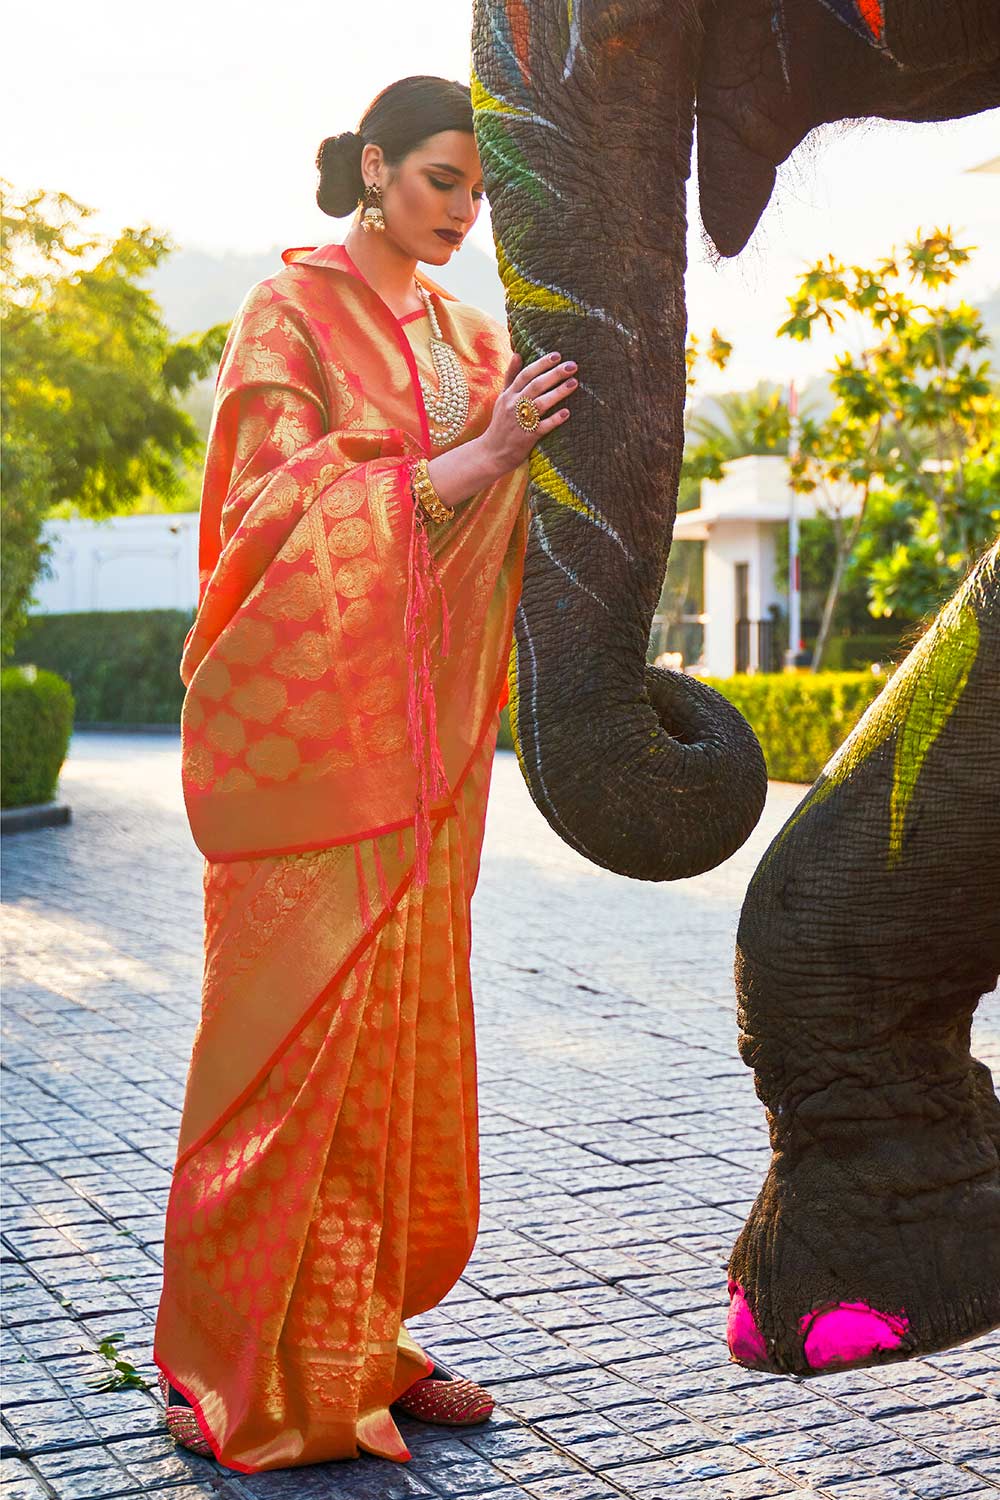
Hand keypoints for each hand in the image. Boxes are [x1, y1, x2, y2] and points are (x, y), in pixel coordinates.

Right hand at [480, 350, 578, 474]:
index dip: (541, 364)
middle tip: (572, 366)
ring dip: (558, 392)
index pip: (526, 374)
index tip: (557, 355)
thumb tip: (517, 354)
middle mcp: (514, 405)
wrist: (492, 453)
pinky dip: (554, 420)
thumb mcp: (502, 398)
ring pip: (541, 403)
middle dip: (554, 374)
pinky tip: (567, 413)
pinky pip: (542, 426)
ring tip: (574, 383)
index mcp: (509, 395)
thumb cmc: (501, 424)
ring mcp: (520, 421)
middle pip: (536, 385)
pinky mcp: (527, 437)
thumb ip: (511, 377)